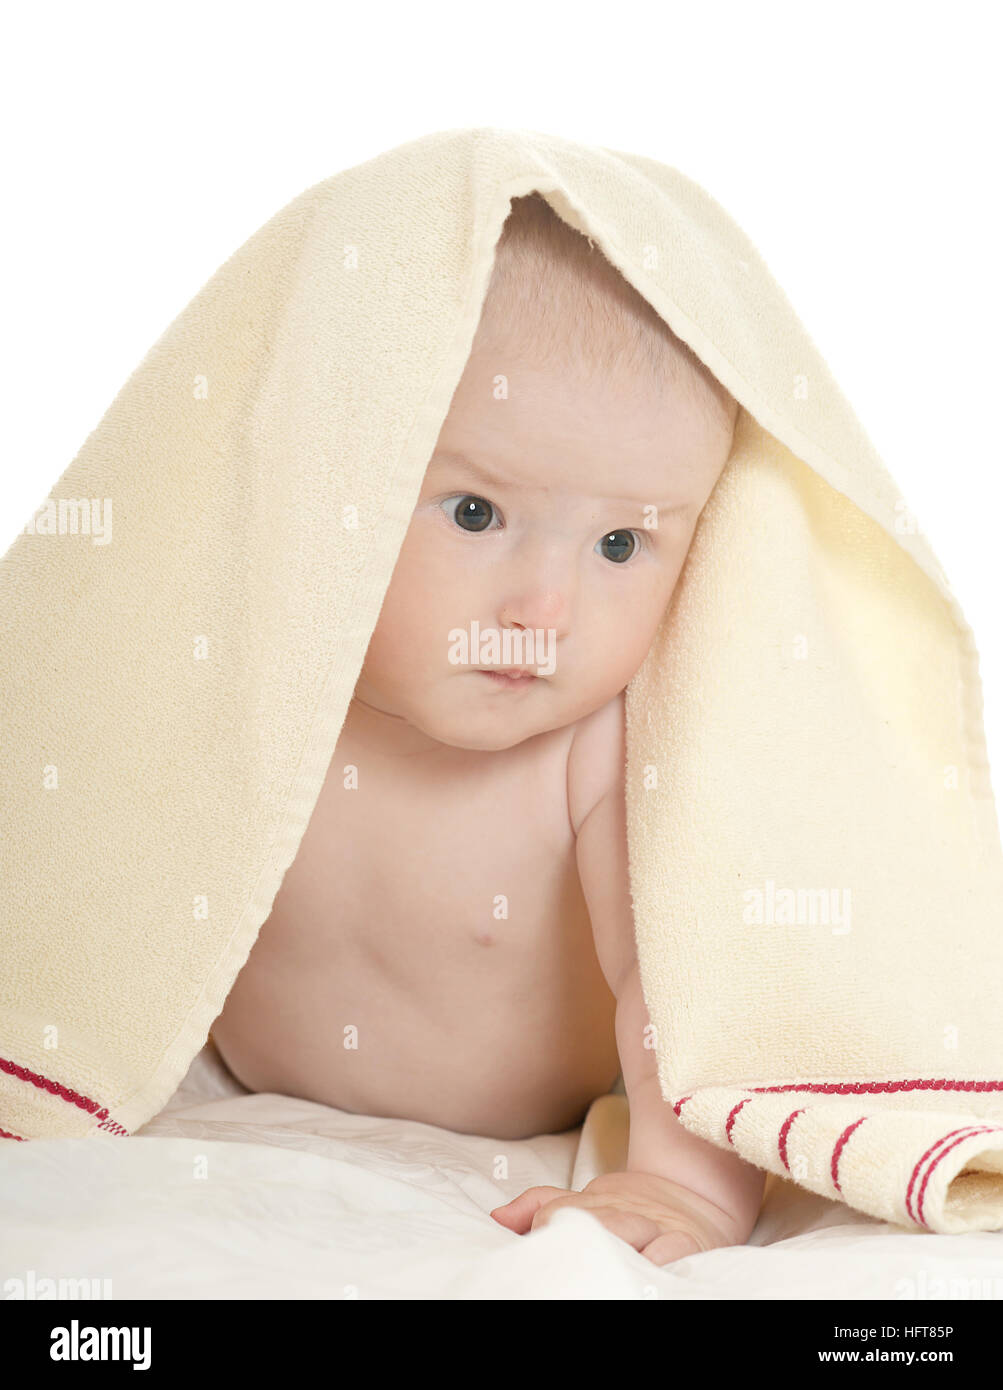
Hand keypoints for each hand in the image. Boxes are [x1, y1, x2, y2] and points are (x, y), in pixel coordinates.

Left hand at [489, 1170, 740, 1265]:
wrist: (703, 1198)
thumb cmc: (636, 1211)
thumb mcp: (589, 1201)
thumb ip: (544, 1204)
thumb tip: (498, 1217)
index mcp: (598, 1202)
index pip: (560, 1209)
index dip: (545, 1222)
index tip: (533, 1239)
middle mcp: (626, 1213)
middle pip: (591, 1220)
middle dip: (572, 1234)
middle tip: (553, 1253)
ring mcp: (656, 1228)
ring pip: (625, 1234)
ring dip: (606, 1247)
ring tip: (588, 1268)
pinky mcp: (686, 1244)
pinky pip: (670, 1254)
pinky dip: (655, 1263)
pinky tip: (640, 1276)